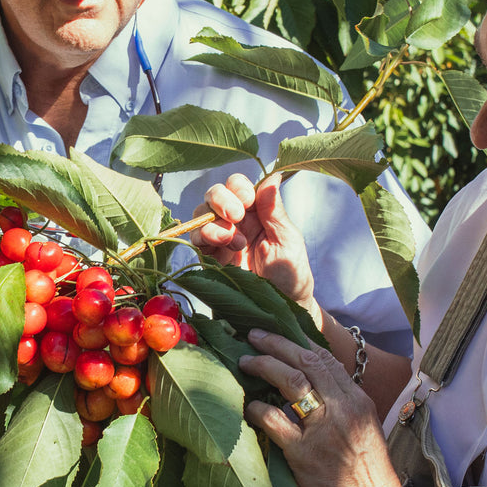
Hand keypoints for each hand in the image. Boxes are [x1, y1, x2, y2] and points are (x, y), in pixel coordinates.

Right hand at [191, 172, 315, 312]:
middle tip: (236, 218)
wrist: (279, 311)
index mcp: (257, 211)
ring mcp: (220, 239)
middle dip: (221, 201)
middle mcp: (236, 221)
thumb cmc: (291, 276)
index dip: (238, 187)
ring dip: (213, 223)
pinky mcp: (209, 258)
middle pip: (215, 194)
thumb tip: (273, 174)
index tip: (247, 200)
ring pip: (201, 215)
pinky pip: (195, 239)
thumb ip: (274, 210)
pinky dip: (202, 238)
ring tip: (234, 242)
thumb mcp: (287, 241)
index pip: (238, 185)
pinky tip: (222, 250)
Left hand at [240, 328, 408, 486]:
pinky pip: (274, 420)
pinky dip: (257, 408)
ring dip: (264, 365)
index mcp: (357, 401)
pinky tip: (248, 406)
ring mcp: (323, 429)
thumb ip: (341, 405)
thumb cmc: (368, 474)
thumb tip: (311, 387)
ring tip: (245, 362)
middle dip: (276, 344)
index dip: (298, 342)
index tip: (279, 334)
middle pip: (306, 362)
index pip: (326, 359)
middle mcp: (342, 409)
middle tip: (253, 335)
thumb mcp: (364, 429)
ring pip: (290, 381)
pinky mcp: (304, 453)